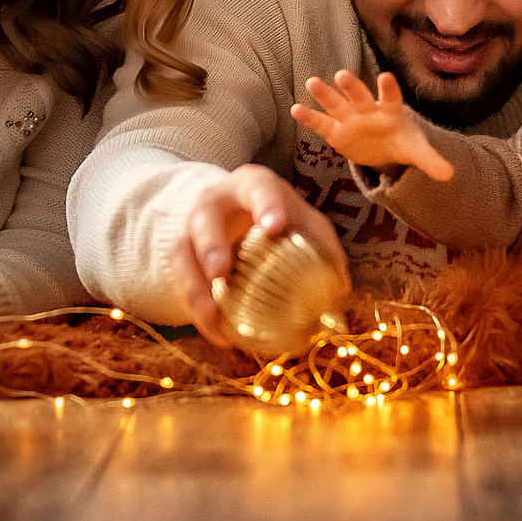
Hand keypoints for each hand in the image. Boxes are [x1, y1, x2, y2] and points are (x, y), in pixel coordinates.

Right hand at [167, 164, 349, 347]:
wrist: (238, 215)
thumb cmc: (281, 220)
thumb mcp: (306, 224)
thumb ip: (324, 250)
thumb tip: (339, 293)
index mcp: (253, 185)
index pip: (259, 188)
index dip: (266, 205)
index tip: (274, 227)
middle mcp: (216, 201)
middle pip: (205, 215)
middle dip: (211, 244)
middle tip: (221, 272)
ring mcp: (192, 227)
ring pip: (183, 252)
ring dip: (196, 287)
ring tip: (215, 317)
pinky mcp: (182, 256)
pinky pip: (182, 282)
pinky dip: (199, 311)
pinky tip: (220, 335)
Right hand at [291, 70, 456, 183]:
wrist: (385, 144)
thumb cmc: (401, 140)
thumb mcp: (416, 150)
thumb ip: (431, 161)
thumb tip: (451, 175)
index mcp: (391, 111)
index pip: (391, 97)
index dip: (389, 89)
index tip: (386, 77)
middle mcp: (368, 109)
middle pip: (360, 96)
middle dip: (352, 87)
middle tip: (342, 74)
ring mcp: (350, 118)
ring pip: (336, 104)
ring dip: (325, 94)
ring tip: (312, 82)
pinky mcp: (336, 131)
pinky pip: (321, 124)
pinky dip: (310, 117)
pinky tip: (296, 109)